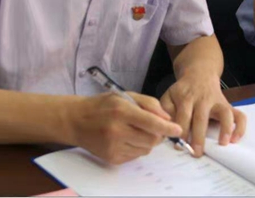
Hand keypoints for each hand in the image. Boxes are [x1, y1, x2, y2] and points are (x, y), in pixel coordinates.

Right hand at [66, 92, 181, 164]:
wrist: (76, 120)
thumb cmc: (102, 105)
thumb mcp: (125, 96)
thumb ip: (148, 104)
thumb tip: (167, 118)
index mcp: (121, 111)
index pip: (151, 123)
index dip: (167, 128)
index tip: (177, 130)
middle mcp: (116, 131)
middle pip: (151, 140)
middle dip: (159, 135)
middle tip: (155, 127)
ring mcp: (113, 147)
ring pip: (145, 149)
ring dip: (148, 141)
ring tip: (136, 131)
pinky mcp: (111, 158)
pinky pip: (135, 156)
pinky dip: (137, 148)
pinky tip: (127, 138)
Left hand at [161, 71, 246, 156]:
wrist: (199, 73)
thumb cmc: (182, 91)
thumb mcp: (169, 95)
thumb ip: (165, 111)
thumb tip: (167, 128)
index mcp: (186, 97)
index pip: (183, 115)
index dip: (181, 131)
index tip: (179, 146)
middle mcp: (203, 99)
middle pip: (201, 117)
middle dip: (199, 136)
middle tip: (197, 153)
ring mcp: (218, 101)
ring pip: (224, 113)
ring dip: (225, 128)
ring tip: (223, 144)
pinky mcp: (228, 105)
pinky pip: (239, 115)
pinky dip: (240, 127)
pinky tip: (235, 139)